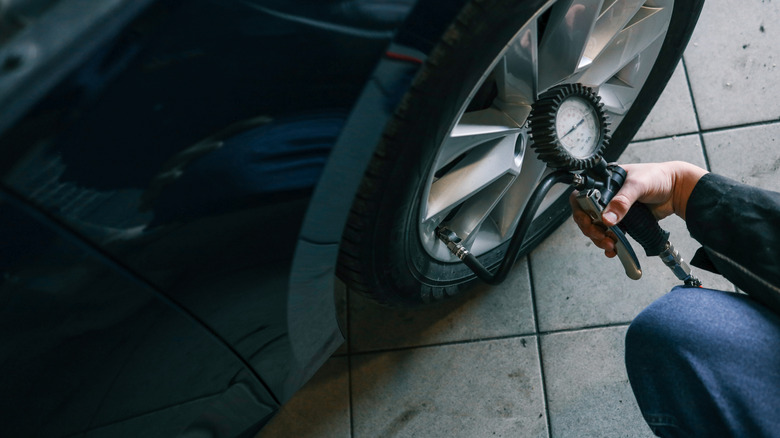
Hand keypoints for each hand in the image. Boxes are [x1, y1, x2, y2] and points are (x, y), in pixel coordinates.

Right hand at [570, 161, 707, 257]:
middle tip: (601, 236)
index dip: (581, 211)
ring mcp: (614, 210)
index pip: (581, 197)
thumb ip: (622, 201)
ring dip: (599, 239)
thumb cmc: (658, 177)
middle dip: (591, 229)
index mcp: (603, 182)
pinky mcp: (624, 221)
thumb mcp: (638, 185)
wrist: (678, 189)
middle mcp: (605, 196)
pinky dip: (609, 243)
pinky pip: (610, 234)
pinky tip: (612, 250)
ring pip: (597, 227)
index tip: (589, 222)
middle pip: (586, 216)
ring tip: (610, 245)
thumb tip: (606, 218)